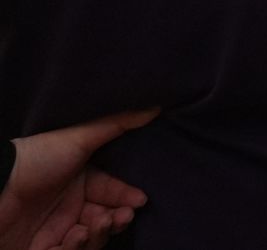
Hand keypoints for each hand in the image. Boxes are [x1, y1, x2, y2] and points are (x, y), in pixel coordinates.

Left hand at [0, 112, 152, 249]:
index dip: (128, 197)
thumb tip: (155, 105)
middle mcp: (72, 205)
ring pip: (92, 238)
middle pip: (107, 218)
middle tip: (121, 217)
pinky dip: (77, 248)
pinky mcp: (44, 249)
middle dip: (118, 219)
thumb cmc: (37, 159)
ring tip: (94, 225)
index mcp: (81, 181)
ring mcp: (57, 229)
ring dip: (99, 233)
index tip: (140, 200)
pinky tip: (75, 235)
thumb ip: (118, 124)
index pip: (113, 191)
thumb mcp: (79, 138)